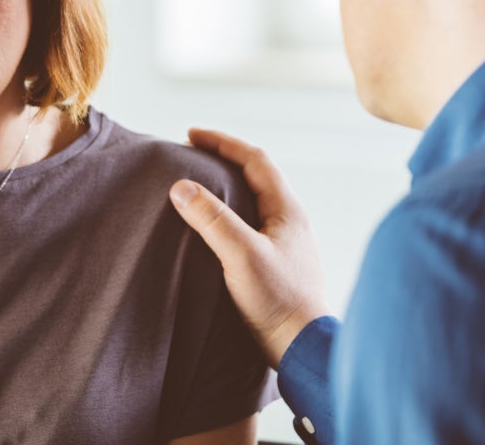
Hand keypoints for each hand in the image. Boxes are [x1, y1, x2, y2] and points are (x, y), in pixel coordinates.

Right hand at [169, 129, 331, 366]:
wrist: (304, 349)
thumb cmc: (279, 301)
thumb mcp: (241, 255)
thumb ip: (212, 219)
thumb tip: (181, 186)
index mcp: (287, 210)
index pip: (255, 159)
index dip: (222, 143)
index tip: (191, 134)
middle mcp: (291, 221)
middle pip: (256, 176)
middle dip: (224, 160)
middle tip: (193, 154)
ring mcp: (286, 243)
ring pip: (254, 202)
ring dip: (227, 187)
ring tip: (200, 185)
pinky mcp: (278, 265)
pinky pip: (252, 225)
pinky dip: (230, 214)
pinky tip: (215, 228)